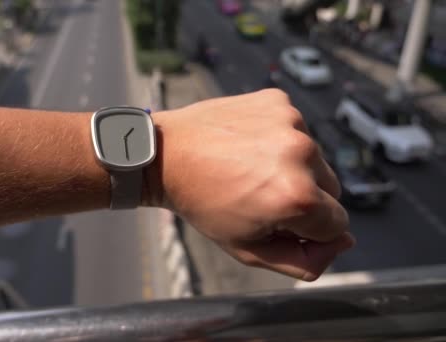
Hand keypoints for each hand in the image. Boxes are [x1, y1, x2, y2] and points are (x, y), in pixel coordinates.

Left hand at [152, 89, 354, 280]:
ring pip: (315, 158)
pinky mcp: (279, 100)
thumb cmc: (203, 204)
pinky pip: (296, 129)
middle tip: (260, 196)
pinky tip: (248, 146)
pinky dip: (278, 140)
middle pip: (332, 190)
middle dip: (304, 199)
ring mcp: (291, 121)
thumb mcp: (249, 250)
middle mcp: (302, 154)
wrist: (166, 154)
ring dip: (293, 168)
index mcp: (297, 197)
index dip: (309, 232)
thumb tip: (346, 242)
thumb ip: (304, 260)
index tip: (278, 223)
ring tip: (250, 169)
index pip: (339, 226)